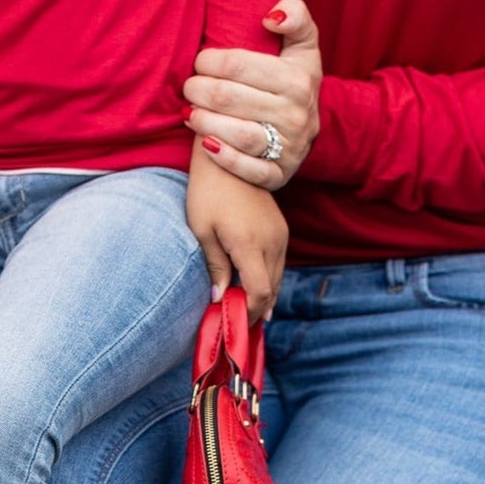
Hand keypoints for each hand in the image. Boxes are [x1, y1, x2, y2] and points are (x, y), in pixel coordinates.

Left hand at [184, 0, 321, 188]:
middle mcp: (298, 115)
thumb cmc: (292, 79)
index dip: (209, 61)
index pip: (238, 65)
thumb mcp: (302, 46)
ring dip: (203, 121)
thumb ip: (296, 16)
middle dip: (198, 90)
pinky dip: (224, 158)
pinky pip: (249, 170)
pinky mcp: (279, 175)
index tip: (200, 61)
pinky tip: (206, 145)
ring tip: (190, 113)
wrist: (303, 130)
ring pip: (237, 134)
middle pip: (229, 98)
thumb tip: (271, 17)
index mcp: (300, 79)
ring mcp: (290, 148)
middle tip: (189, 87)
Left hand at [186, 145, 286, 323]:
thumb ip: (215, 267)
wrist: (229, 157)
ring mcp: (281, 235)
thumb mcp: (202, 231)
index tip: (229, 323)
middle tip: (234, 325)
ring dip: (263, 296)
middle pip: (272, 289)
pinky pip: (278, 263)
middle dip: (254, 310)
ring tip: (242, 312)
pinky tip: (251, 288)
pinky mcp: (282, 229)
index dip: (246, 312)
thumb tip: (219, 299)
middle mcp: (272, 241)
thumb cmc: (207, 192)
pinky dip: (268, 279)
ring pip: (278, 278)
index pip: (259, 292)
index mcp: (250, 244)